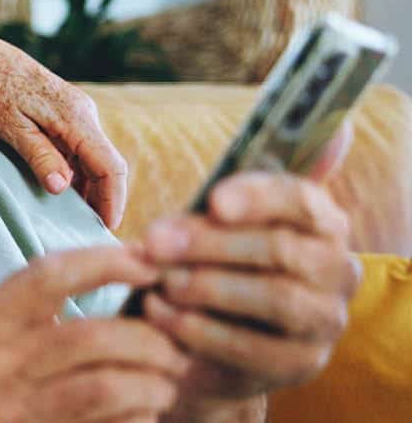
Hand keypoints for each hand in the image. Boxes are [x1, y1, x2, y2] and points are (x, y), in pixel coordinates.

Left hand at [0, 34, 128, 228]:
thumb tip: (62, 189)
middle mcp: (85, 113)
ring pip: (96, 158)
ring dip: (90, 188)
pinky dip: (78, 173)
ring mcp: (79, 112)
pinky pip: (82, 149)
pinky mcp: (69, 114)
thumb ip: (39, 157)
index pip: (110, 166)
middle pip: (108, 164)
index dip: (113, 200)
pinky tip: (65, 193)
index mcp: (75, 117)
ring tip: (78, 219)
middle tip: (92, 232)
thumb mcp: (12, 129)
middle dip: (104, 199)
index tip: (107, 228)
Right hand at [0, 246, 189, 422]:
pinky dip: (138, 419)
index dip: (107, 263)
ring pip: (108, 388)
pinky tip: (143, 415)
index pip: (48, 275)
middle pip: (92, 337)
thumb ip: (23, 316)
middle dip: (148, 340)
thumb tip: (115, 272)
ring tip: (165, 385)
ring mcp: (8, 415)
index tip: (149, 265)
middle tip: (174, 348)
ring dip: (152, 385)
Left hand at [140, 124, 359, 413]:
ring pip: (275, 298)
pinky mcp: (299, 365)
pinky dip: (200, 329)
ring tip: (158, 280)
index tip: (214, 200)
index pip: (303, 200)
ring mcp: (324, 322)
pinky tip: (159, 314)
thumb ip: (248, 182)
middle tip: (154, 241)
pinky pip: (253, 347)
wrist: (204, 337)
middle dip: (211, 243)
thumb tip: (336, 128)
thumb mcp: (218, 219)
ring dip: (208, 286)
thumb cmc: (211, 261)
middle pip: (282, 250)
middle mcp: (337, 271)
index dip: (259, 197)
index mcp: (322, 223)